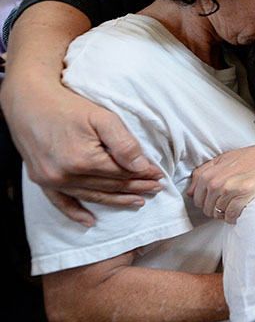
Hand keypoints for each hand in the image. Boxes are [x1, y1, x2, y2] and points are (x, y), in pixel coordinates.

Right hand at [5, 87, 162, 226]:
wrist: (29, 100)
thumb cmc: (68, 105)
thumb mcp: (102, 117)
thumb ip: (124, 143)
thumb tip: (141, 166)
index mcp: (83, 160)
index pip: (122, 173)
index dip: (143, 174)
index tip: (159, 175)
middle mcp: (65, 175)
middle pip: (109, 186)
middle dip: (135, 188)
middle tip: (155, 189)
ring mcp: (51, 180)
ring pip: (91, 196)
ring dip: (116, 200)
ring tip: (137, 202)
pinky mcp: (41, 180)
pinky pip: (60, 202)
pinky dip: (75, 212)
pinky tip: (89, 221)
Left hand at [188, 138, 254, 222]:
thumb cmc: (252, 157)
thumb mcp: (225, 159)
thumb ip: (205, 173)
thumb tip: (190, 193)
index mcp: (209, 172)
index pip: (196, 198)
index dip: (206, 202)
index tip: (217, 200)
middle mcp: (216, 180)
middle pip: (207, 208)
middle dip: (216, 210)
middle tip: (229, 204)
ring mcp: (229, 187)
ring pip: (219, 213)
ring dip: (226, 214)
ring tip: (237, 206)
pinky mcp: (244, 193)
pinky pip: (231, 215)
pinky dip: (235, 217)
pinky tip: (242, 210)